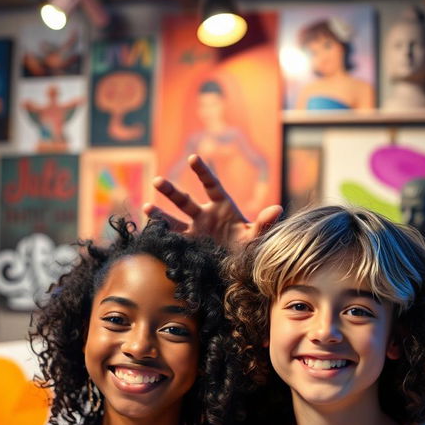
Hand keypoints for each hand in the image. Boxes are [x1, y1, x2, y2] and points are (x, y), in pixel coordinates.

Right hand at [143, 154, 282, 249]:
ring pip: (174, 220)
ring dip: (159, 214)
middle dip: (171, 191)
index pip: (211, 185)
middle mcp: (205, 216)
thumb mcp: (257, 236)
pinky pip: (172, 239)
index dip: (203, 172)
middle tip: (157, 181)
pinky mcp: (189, 246)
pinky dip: (161, 235)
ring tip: (146, 207)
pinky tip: (149, 231)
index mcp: (222, 207)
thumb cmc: (250, 248)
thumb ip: (265, 223)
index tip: (194, 158)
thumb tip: (277, 208)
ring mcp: (195, 231)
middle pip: (185, 200)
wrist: (241, 267)